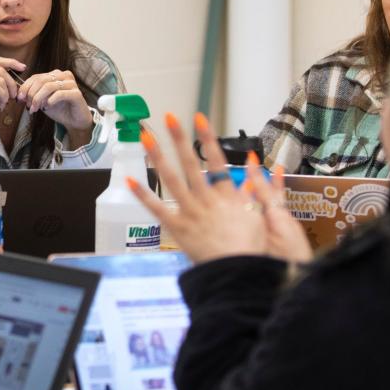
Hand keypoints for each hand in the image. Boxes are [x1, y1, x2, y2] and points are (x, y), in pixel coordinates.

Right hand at [0, 57, 24, 125]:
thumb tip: (3, 84)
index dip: (12, 62)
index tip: (23, 68)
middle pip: (2, 69)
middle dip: (12, 83)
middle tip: (15, 95)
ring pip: (1, 78)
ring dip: (7, 93)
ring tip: (5, 103)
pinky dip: (2, 96)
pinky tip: (0, 104)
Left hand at [17, 69, 93, 140]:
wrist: (75, 121)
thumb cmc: (59, 109)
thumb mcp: (42, 101)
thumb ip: (33, 95)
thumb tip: (19, 94)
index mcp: (55, 75)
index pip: (36, 77)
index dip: (25, 87)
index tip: (19, 99)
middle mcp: (64, 76)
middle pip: (41, 81)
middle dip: (31, 94)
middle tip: (29, 106)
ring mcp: (71, 84)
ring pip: (49, 86)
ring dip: (38, 99)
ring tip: (35, 109)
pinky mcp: (76, 94)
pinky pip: (59, 94)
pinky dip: (50, 101)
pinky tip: (47, 107)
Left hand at [124, 112, 309, 264]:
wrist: (238, 272)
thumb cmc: (251, 249)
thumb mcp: (259, 217)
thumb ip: (254, 192)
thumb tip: (255, 170)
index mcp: (227, 195)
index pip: (216, 159)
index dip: (207, 137)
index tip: (198, 118)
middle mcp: (207, 199)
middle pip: (191, 163)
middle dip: (179, 138)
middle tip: (168, 117)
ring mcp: (190, 212)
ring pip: (171, 179)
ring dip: (158, 156)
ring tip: (146, 137)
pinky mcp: (178, 228)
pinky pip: (157, 209)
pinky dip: (143, 195)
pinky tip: (130, 180)